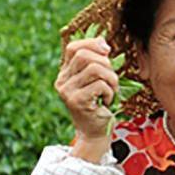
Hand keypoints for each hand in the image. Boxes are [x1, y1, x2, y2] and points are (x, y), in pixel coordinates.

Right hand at [56, 33, 119, 153]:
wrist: (95, 133)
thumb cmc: (100, 105)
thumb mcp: (98, 80)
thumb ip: (97, 61)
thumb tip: (102, 41)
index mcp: (65, 72)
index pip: (73, 47)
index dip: (92, 44)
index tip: (107, 51)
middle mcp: (62, 80)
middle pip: (84, 55)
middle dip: (106, 64)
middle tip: (112, 79)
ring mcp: (67, 91)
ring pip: (95, 68)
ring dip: (111, 79)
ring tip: (112, 91)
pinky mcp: (76, 101)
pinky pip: (100, 85)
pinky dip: (111, 92)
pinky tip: (108, 102)